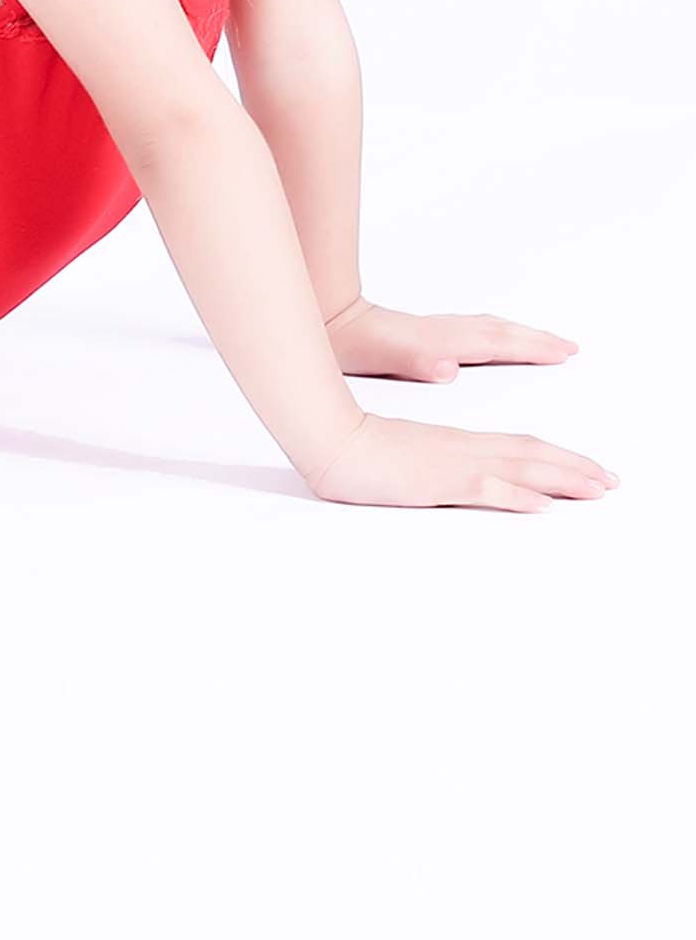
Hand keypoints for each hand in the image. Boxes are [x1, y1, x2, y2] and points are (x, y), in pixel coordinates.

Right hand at [305, 413, 618, 509]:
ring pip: (519, 466)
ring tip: (598, 489)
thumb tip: (465, 478)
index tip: (590, 470)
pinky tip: (541, 504)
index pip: (519, 445)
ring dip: (563, 478)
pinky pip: (485, 486)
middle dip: (575, 467)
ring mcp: (451, 462)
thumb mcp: (404, 457)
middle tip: (612, 481)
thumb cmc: (356, 447)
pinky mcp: (436, 479)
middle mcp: (462, 447)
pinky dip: (517, 494)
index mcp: (455, 441)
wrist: (328, 436)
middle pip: (531, 453)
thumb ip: (436, 464)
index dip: (558, 457)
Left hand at [322, 293, 577, 382]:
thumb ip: (417, 361)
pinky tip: (488, 343)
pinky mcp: (419, 333)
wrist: (322, 318)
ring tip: (541, 341)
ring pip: (485, 328)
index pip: (496, 343)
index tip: (565, 352)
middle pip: (499, 332)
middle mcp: (441, 331)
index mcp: (440, 341)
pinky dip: (492, 334)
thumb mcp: (381, 358)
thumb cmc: (350, 343)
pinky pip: (470, 330)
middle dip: (535, 339)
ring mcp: (431, 329)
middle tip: (569, 347)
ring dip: (517, 334)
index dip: (532, 349)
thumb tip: (450, 367)